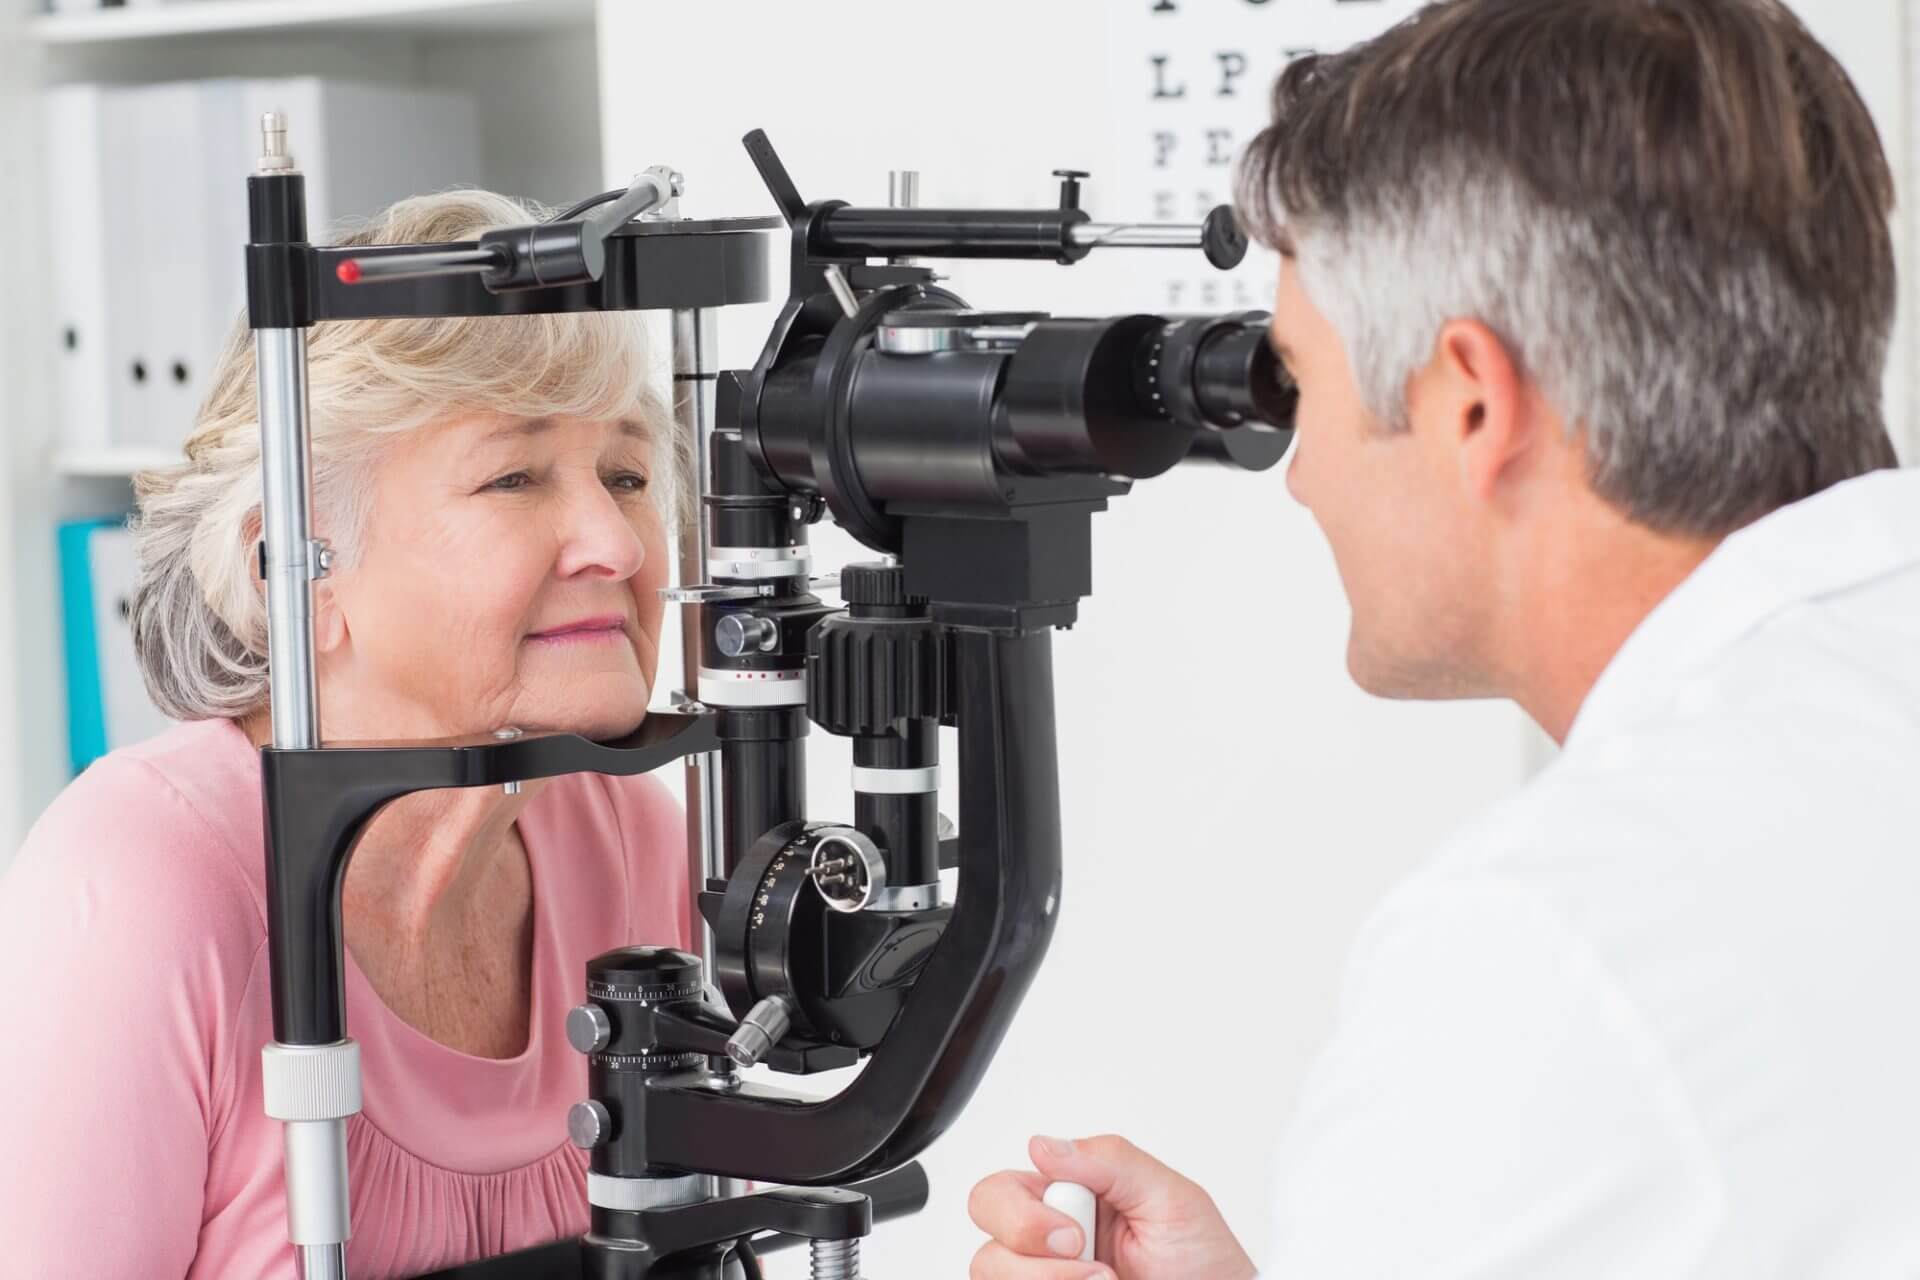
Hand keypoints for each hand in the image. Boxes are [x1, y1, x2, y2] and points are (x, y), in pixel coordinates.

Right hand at [967, 1135, 1257, 1279]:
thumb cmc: (1203, 1261)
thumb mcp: (1171, 1198)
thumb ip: (1109, 1160)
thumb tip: (1043, 1144)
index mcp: (1066, 1197)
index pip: (997, 1192)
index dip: (1025, 1215)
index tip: (1076, 1236)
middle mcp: (1046, 1241)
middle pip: (985, 1239)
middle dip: (1026, 1249)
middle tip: (1088, 1265)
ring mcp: (1044, 1277)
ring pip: (989, 1274)